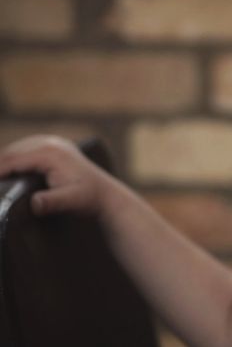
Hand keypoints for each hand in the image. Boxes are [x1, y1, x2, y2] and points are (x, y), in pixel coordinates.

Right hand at [0, 135, 115, 217]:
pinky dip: (12, 158)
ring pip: (16, 149)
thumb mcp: (72, 201)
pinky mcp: (53, 147)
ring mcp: (52, 143)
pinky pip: (25, 149)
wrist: (106, 194)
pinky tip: (6, 170)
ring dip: (3, 160)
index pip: (11, 160)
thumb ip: (53, 202)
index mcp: (50, 154)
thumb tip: (35, 203)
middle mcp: (50, 143)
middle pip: (10, 152)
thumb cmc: (88, 198)